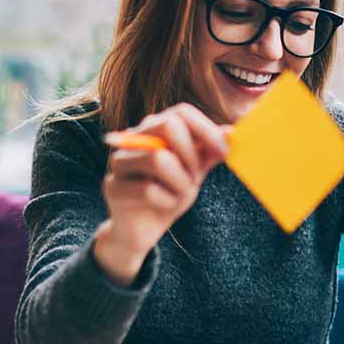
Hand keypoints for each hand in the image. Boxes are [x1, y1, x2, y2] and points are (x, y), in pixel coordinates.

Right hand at [94, 103, 227, 286]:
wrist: (140, 230)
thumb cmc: (167, 196)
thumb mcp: (193, 174)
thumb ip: (207, 153)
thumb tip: (230, 131)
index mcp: (154, 130)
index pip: (181, 112)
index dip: (207, 130)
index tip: (224, 152)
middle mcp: (133, 138)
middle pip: (166, 125)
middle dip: (190, 154)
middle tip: (195, 177)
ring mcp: (119, 161)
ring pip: (158, 158)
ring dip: (180, 182)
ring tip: (180, 195)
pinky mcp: (113, 186)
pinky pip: (148, 189)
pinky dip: (166, 201)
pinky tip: (165, 206)